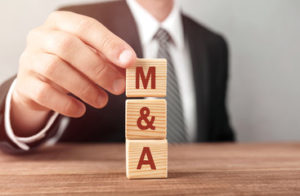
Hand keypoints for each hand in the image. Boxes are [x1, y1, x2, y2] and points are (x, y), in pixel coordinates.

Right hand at [10, 11, 135, 135]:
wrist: (41, 79)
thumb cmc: (72, 62)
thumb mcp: (91, 54)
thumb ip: (109, 58)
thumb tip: (130, 67)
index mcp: (62, 22)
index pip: (87, 27)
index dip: (110, 44)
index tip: (129, 61)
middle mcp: (42, 36)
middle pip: (68, 47)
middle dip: (98, 69)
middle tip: (118, 87)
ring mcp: (29, 59)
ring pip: (54, 69)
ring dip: (84, 88)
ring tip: (102, 101)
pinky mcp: (25, 83)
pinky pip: (44, 93)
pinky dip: (65, 104)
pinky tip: (80, 110)